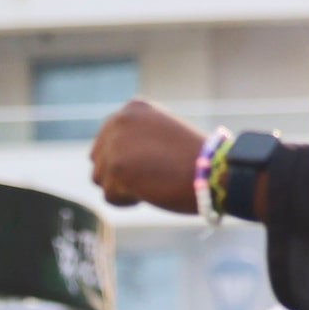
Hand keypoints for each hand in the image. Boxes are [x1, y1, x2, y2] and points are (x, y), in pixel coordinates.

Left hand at [90, 99, 205, 212]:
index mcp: (132, 108)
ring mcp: (115, 144)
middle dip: (119, 174)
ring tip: (152, 181)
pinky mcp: (115, 168)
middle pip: (98, 159)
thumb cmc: (191, 158)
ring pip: (100, 178)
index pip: (106, 140)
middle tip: (151, 174)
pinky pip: (109, 196)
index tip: (152, 160)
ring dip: (122, 188)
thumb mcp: (158, 135)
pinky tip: (150, 191)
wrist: (211, 170)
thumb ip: (131, 138)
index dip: (127, 158)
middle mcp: (119, 120)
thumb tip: (97, 156)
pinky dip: (127, 201)